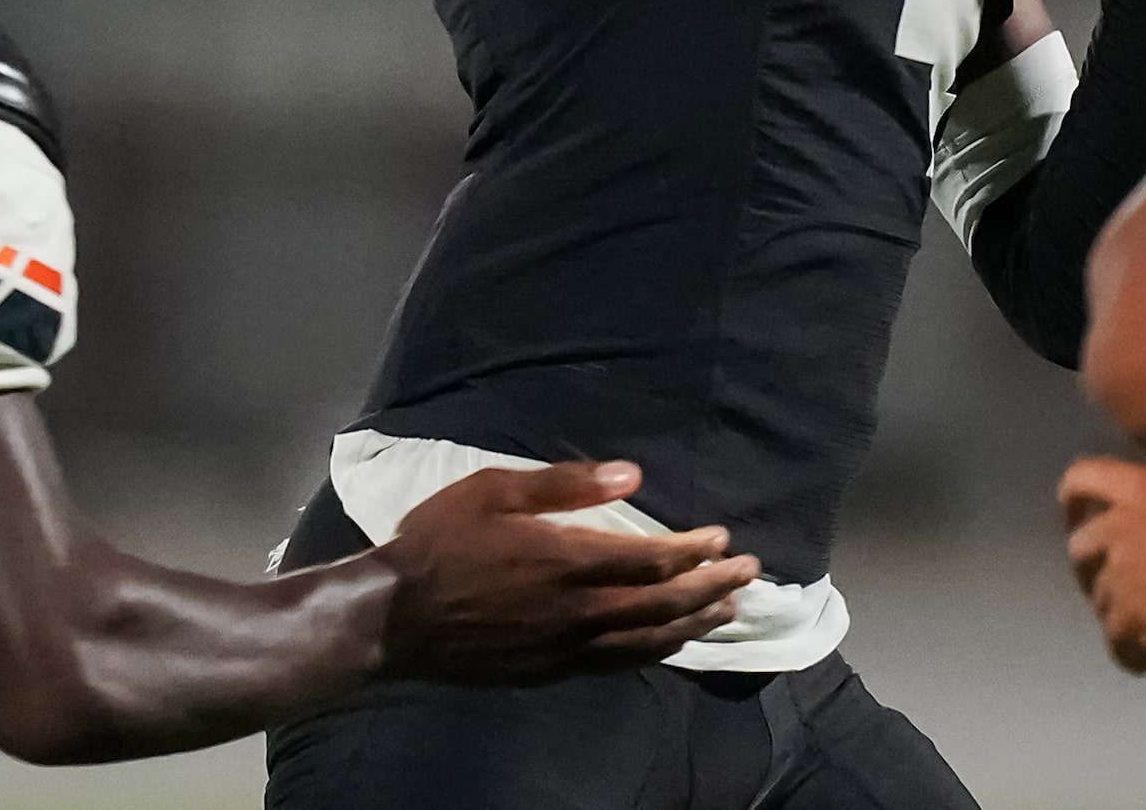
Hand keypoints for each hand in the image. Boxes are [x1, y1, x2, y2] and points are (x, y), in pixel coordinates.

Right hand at [375, 461, 760, 684]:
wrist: (396, 616)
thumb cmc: (441, 541)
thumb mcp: (495, 490)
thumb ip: (564, 483)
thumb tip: (632, 475)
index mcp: (568, 559)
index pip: (653, 559)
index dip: (695, 549)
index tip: (722, 538)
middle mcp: (578, 610)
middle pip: (664, 604)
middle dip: (711, 587)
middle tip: (749, 574)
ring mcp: (566, 647)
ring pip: (648, 641)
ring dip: (693, 625)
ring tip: (725, 611)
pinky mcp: (551, 671)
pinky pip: (618, 664)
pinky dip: (654, 652)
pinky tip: (667, 644)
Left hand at [1059, 444, 1145, 671]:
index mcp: (1139, 489)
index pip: (1082, 478)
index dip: (1072, 495)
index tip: (1072, 512)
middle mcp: (1120, 529)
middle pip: (1080, 547)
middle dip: (1090, 564)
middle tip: (1107, 578)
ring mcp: (1122, 576)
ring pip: (1099, 597)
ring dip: (1115, 609)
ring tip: (1140, 623)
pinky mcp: (1132, 620)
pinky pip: (1115, 640)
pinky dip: (1125, 653)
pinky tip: (1141, 663)